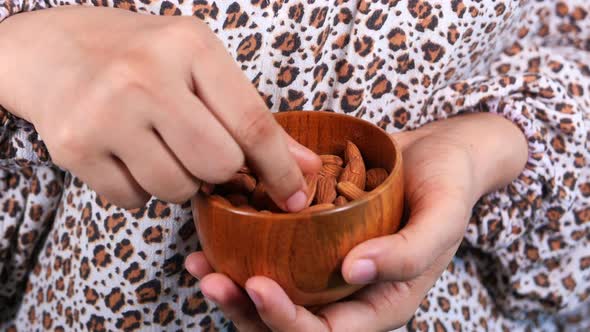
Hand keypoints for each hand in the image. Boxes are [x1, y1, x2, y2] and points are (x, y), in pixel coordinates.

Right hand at [0, 7, 320, 208]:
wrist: (55, 50)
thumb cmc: (141, 58)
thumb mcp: (199, 65)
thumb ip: (251, 117)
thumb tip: (305, 167)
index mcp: (189, 46)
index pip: (252, 123)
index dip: (280, 168)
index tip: (295, 195)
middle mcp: (145, 77)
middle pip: (217, 165)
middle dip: (219, 171)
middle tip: (199, 149)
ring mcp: (105, 114)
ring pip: (176, 189)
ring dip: (178, 180)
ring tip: (158, 146)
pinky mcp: (74, 148)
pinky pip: (134, 201)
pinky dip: (140, 188)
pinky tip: (128, 155)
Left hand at [185, 113, 527, 330]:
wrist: (437, 153)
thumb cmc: (447, 186)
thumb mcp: (443, 218)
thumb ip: (408, 253)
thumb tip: (353, 271)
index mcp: (380, 302)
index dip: (288, 321)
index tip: (257, 286)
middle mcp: (348, 292)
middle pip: (290, 323)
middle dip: (247, 310)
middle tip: (211, 280)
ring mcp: (327, 267)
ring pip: (274, 294)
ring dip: (234, 287)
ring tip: (197, 264)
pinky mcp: (313, 240)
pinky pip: (275, 255)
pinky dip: (240, 251)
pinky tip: (211, 237)